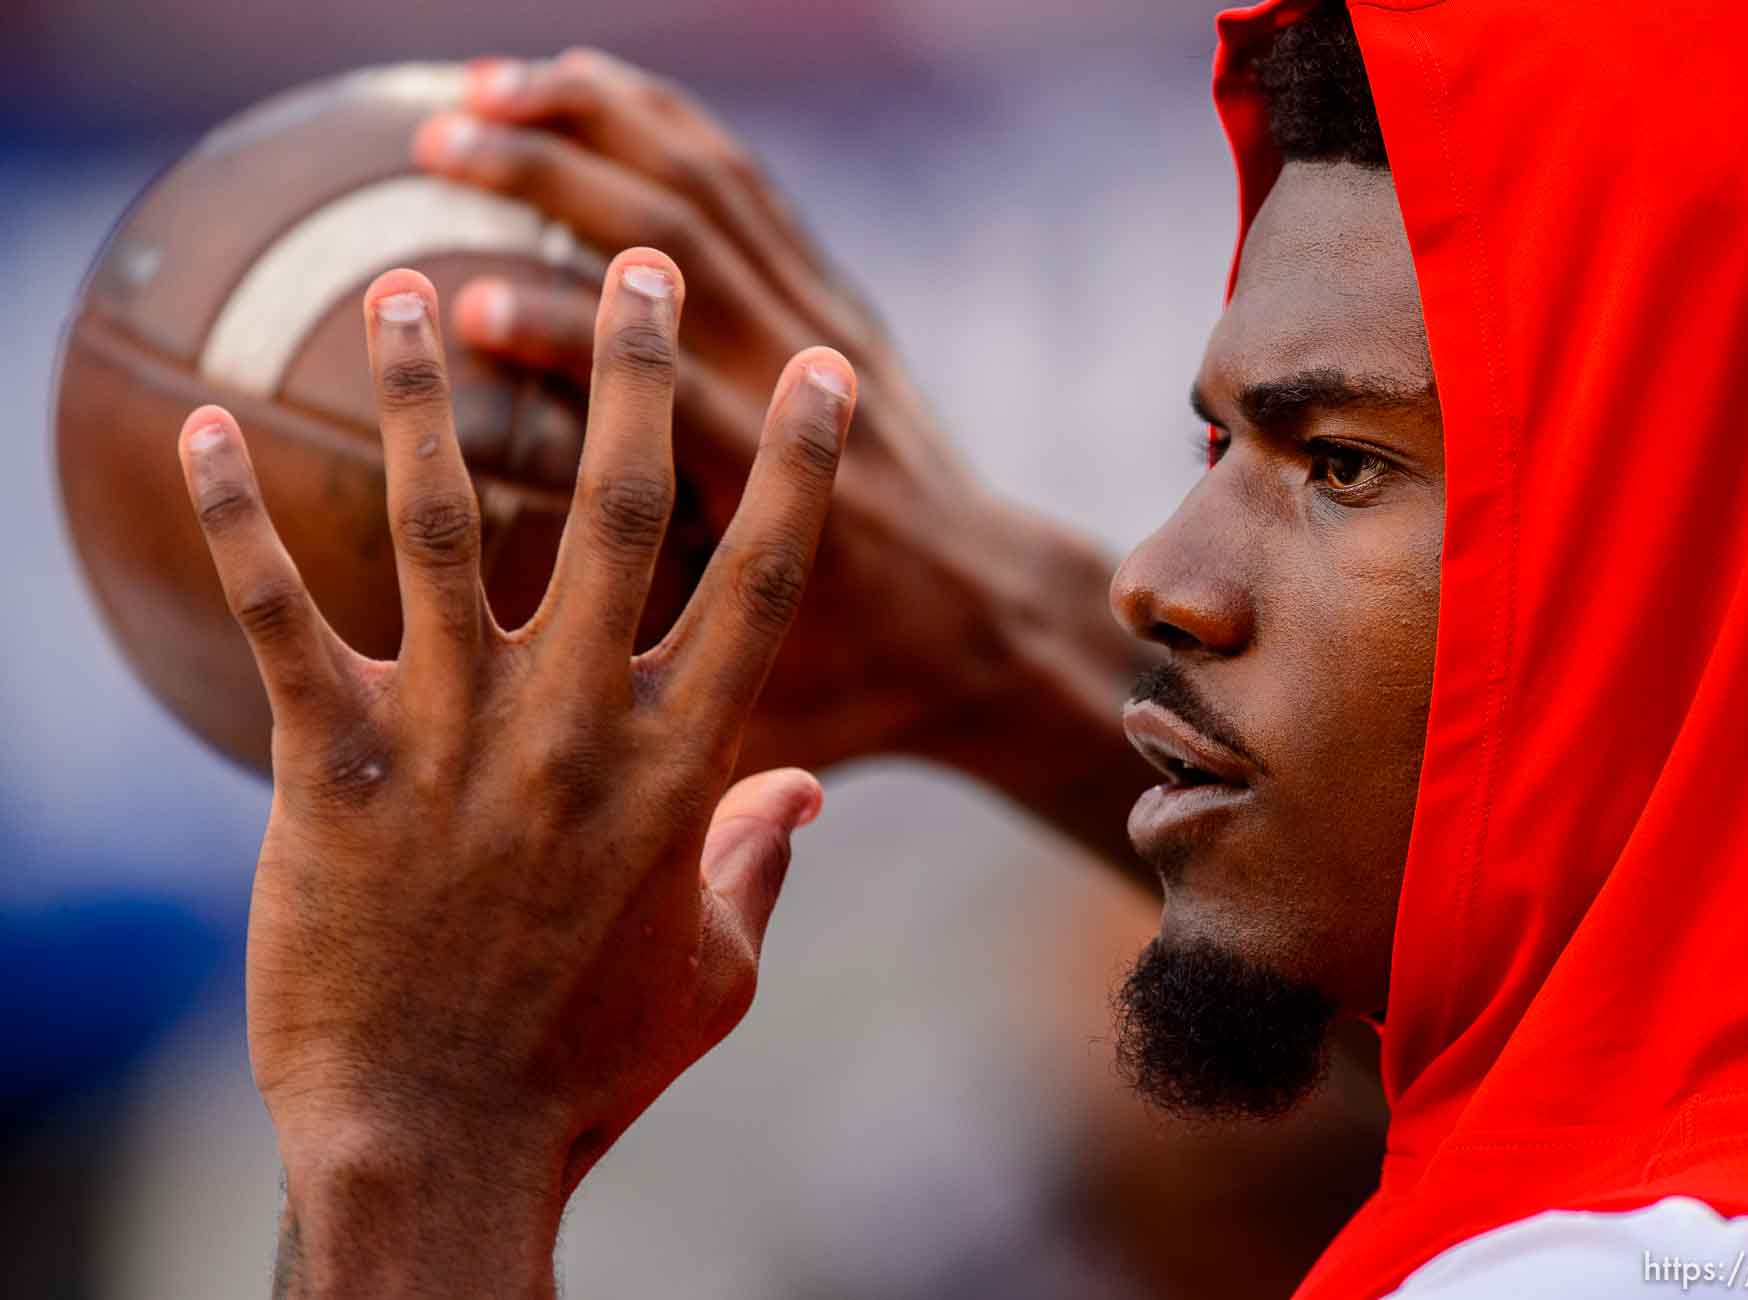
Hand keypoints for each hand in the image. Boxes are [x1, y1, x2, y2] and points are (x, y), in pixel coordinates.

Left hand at [177, 251, 854, 1296]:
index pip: (759, 579)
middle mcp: (575, 726)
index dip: (797, 463)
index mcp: (680, 764)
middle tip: (626, 261)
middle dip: (628, 367)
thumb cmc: (587, 1064)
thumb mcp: (714, 972)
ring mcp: (452, 738)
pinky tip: (206, 425)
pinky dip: (239, 514)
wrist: (437, 1141)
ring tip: (407, 286)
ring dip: (419, 392)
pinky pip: (280, 616)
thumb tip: (801, 795)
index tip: (817, 369)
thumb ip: (759, 861)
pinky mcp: (333, 766)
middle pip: (615, 508)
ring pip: (434, 522)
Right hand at [411, 50, 1146, 784]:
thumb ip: (666, 725)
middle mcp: (807, 403)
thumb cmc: (863, 689)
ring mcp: (825, 336)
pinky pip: (744, 184)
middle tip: (434, 145)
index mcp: (787, 519)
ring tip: (476, 86)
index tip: (469, 308)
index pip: (684, 416)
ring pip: (715, 191)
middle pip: (695, 259)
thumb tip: (521, 707)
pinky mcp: (831, 306)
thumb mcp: (765, 722)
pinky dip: (655, 123)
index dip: (581, 353)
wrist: (996, 625)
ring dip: (597, 125)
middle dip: (562, 185)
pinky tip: (569, 90)